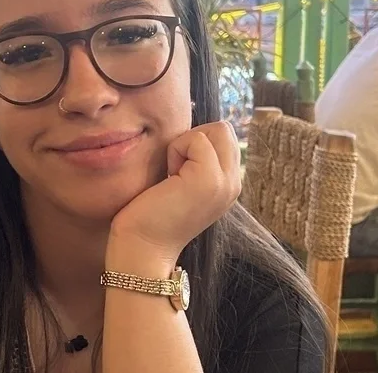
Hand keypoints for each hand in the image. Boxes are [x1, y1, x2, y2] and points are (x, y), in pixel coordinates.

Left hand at [109, 122, 241, 262]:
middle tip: (175, 170)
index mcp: (228, 183)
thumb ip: (195, 159)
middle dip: (194, 138)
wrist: (143, 249)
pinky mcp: (209, 179)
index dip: (196, 141)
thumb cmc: (151, 213)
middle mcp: (234, 183)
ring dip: (185, 144)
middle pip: (223, 128)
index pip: (224, 135)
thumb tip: (191, 129)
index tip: (177, 170)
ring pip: (214, 129)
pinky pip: (196, 139)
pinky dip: (176, 150)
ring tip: (173, 175)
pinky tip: (168, 179)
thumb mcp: (182, 181)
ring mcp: (225, 182)